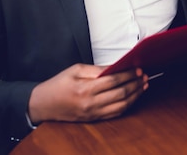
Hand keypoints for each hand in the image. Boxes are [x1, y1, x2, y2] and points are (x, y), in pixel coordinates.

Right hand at [28, 63, 148, 123]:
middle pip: (120, 94)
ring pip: (121, 105)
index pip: (113, 81)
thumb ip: (97, 69)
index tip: (137, 69)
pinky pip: (115, 113)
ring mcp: (92, 113)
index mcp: (85, 89)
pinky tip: (133, 97)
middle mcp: (90, 103)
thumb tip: (116, 67)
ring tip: (143, 86)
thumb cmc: (57, 85)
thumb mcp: (75, 70)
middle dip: (135, 84)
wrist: (42, 104)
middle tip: (144, 76)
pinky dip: (127, 105)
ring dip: (135, 95)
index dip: (128, 74)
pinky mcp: (93, 119)